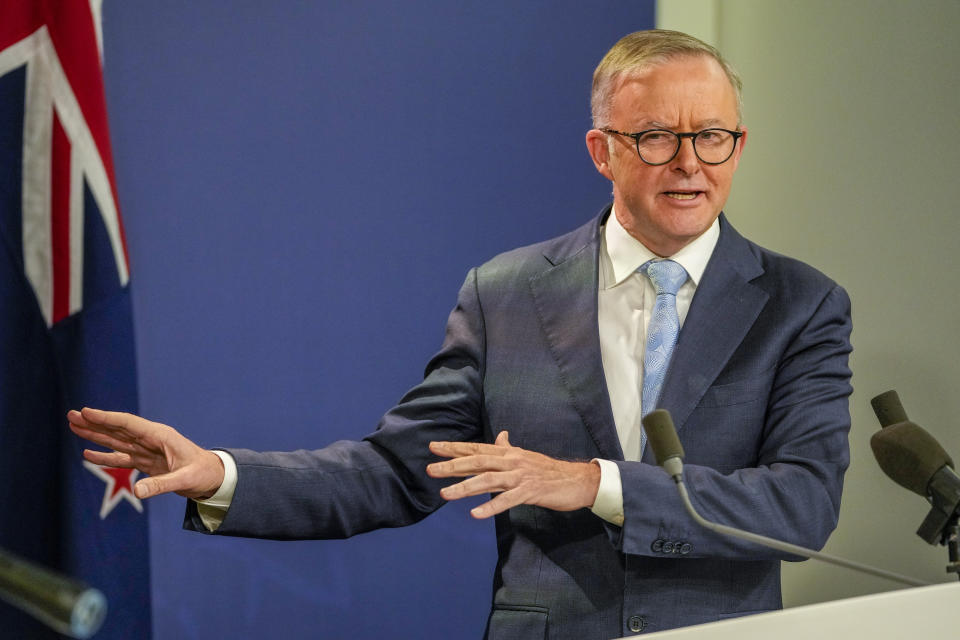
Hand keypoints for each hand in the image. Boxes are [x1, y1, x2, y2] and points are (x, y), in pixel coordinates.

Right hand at [67, 408, 224, 499]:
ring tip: (74, 427)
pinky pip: (121, 458)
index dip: (107, 418)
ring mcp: (147, 450)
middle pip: (118, 429)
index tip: (86, 412)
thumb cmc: (203, 473)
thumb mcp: (185, 479)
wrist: (213, 477)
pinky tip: (88, 454)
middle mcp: (151, 440)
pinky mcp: (146, 462)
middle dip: (94, 422)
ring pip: (116, 441)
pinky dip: (105, 456)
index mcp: (161, 436)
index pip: (128, 424)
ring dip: (95, 435)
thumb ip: (161, 485)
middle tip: (71, 414)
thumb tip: (137, 493)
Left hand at [426, 431, 599, 518]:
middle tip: (431, 469)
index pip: (476, 449)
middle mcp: (512, 461)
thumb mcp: (526, 456)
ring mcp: (520, 476)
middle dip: (452, 465)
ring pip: (488, 480)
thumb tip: (500, 436)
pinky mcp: (530, 492)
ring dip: (464, 487)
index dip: (454, 448)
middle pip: (477, 462)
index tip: (434, 447)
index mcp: (509, 453)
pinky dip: (491, 506)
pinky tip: (475, 514)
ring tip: (445, 494)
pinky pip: (507, 500)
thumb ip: (509, 449)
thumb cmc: (549, 470)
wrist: (577, 480)